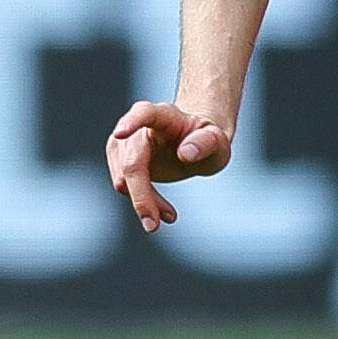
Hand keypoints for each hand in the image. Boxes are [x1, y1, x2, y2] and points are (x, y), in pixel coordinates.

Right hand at [107, 100, 232, 231]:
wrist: (196, 142)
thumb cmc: (208, 139)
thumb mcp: (217, 141)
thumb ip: (205, 143)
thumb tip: (185, 154)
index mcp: (164, 115)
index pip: (144, 113)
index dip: (131, 123)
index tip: (121, 133)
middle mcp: (139, 126)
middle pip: (132, 163)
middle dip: (141, 196)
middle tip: (154, 225)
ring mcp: (125, 142)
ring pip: (123, 179)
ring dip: (145, 202)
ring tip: (170, 215)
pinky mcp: (119, 159)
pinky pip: (123, 186)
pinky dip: (142, 202)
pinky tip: (162, 211)